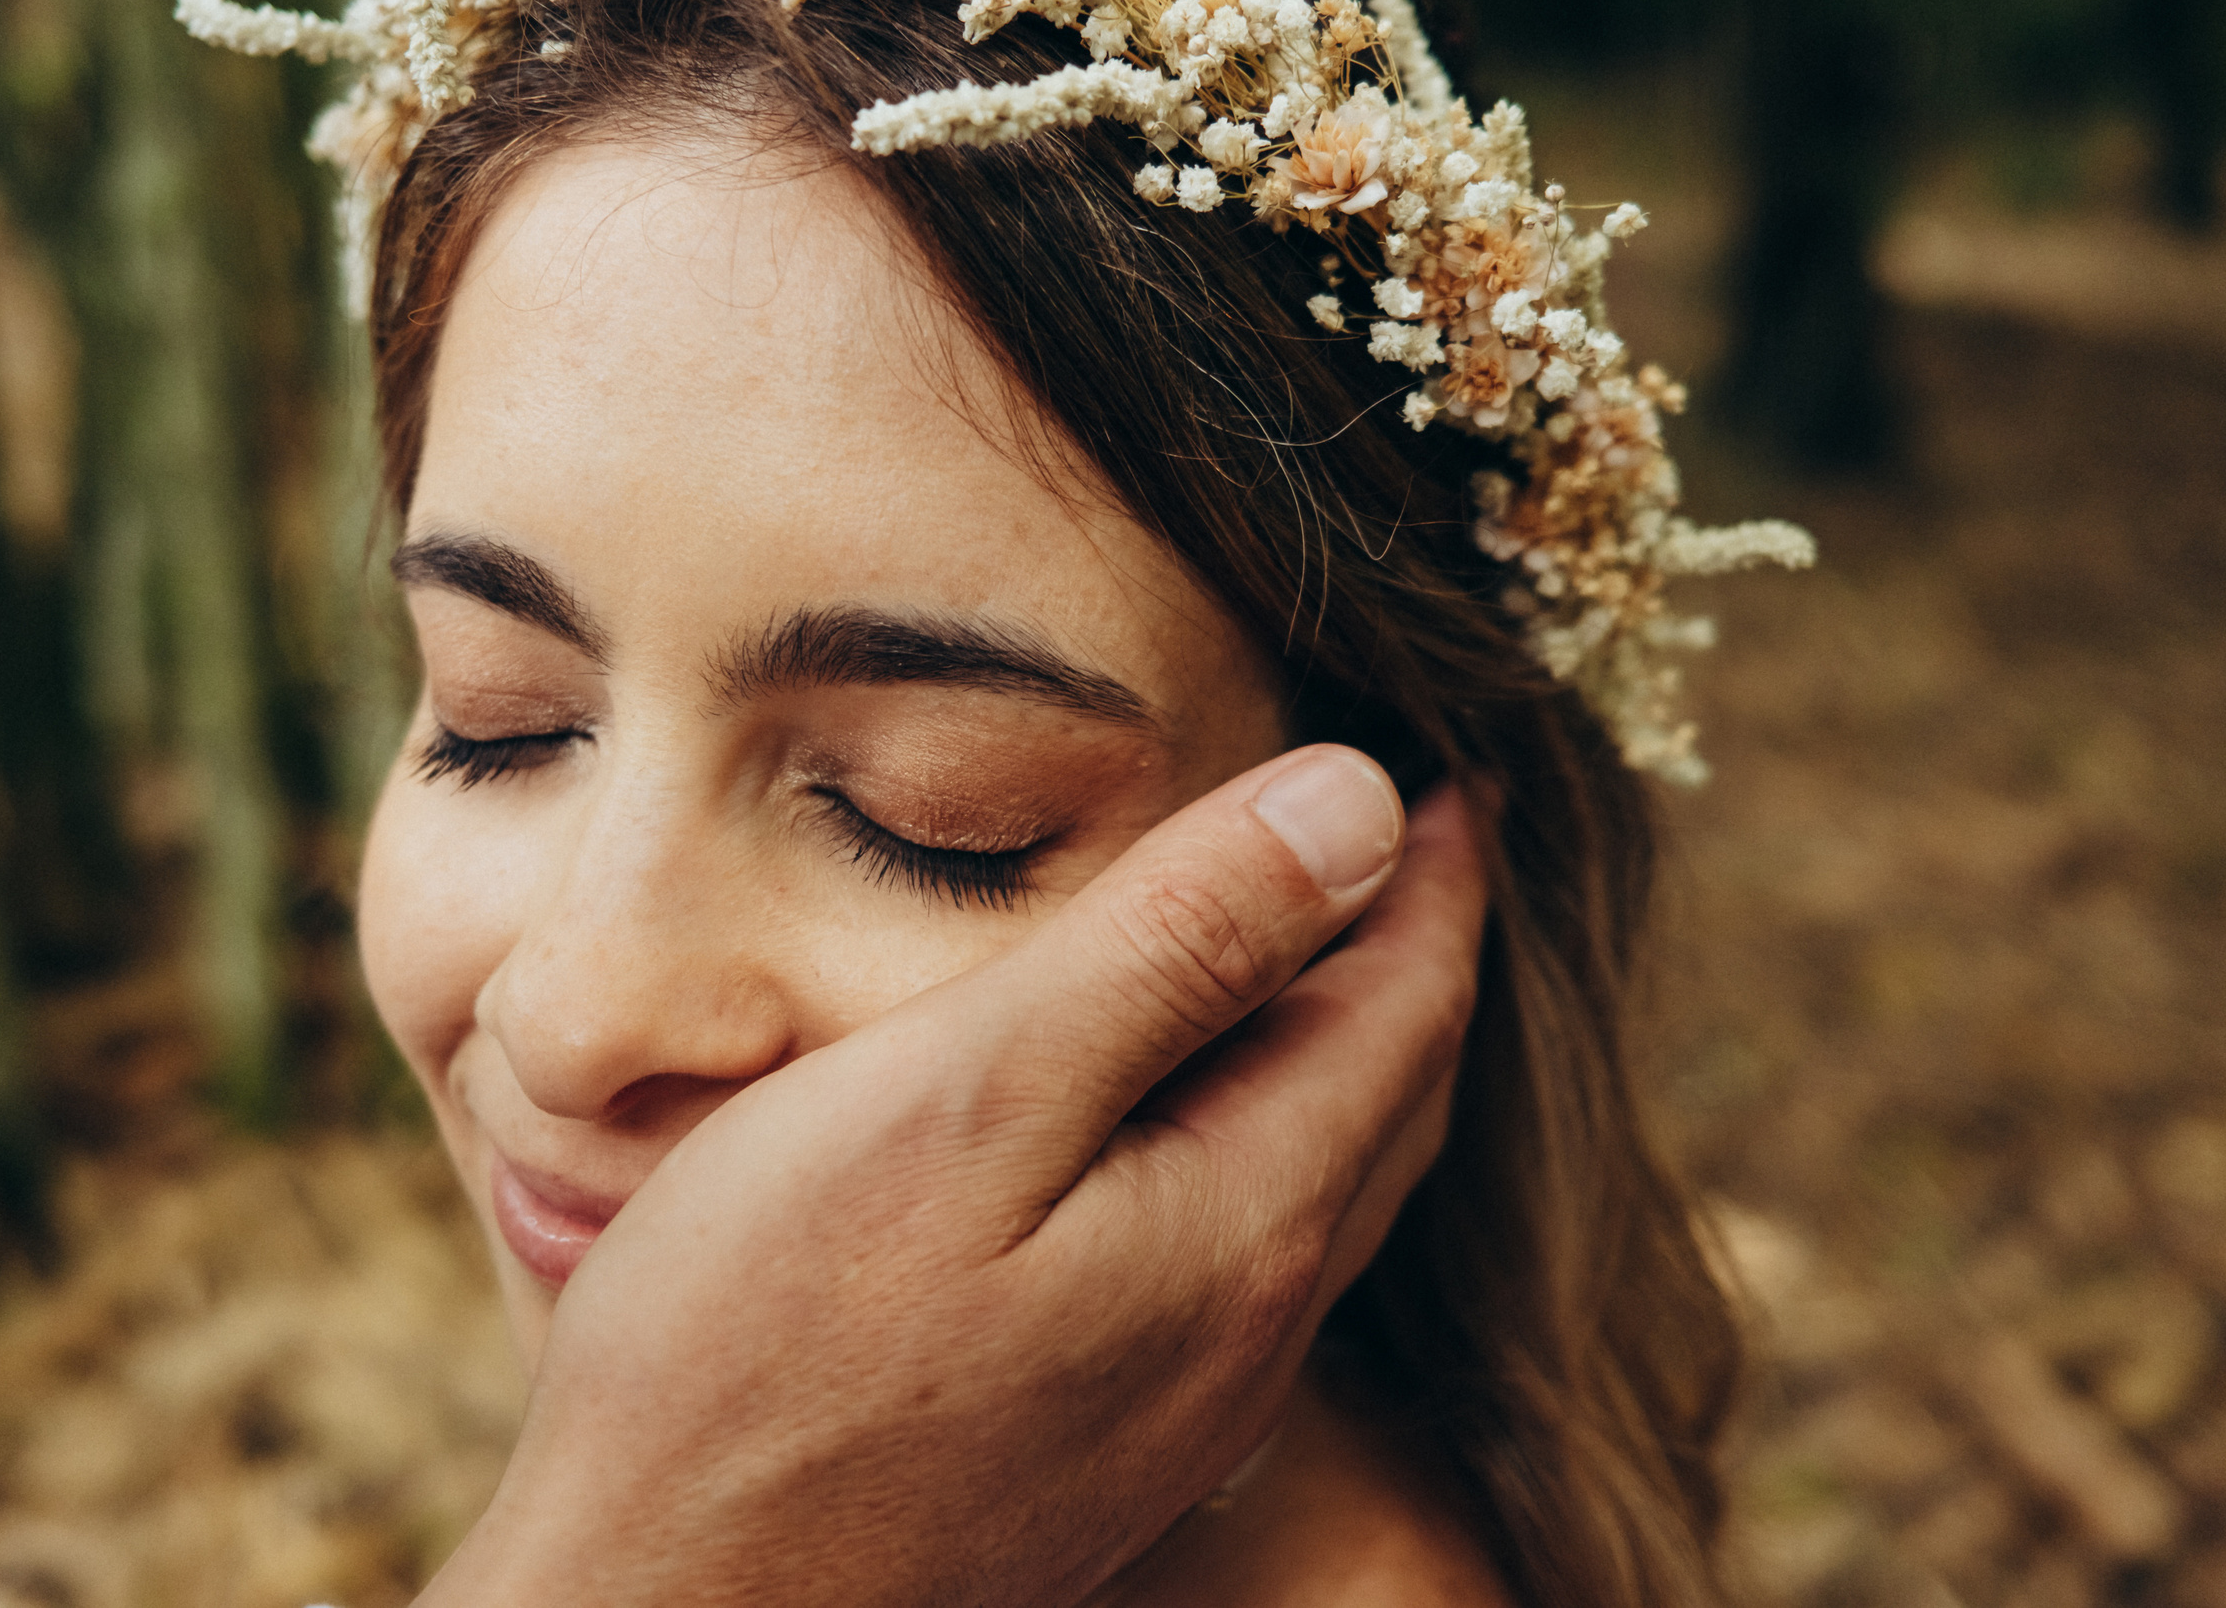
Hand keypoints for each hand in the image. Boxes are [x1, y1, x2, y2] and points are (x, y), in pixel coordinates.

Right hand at [423, 746, 1488, 1606]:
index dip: (1436, 877)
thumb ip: (1174, 945)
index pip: (1407, 1011)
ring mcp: (1182, 1406)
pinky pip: (1248, 1260)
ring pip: (1325, 1189)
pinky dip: (1266, 1145)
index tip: (1454, 780)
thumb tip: (1357, 803)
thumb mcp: (975, 1091)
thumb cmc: (770, 1349)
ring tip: (1321, 960)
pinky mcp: (1103, 1446)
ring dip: (1350, 1059)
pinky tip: (1190, 1128)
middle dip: (1416, 961)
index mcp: (1245, 1222)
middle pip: (1390, 1104)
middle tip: (1413, 851)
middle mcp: (1249, 1332)